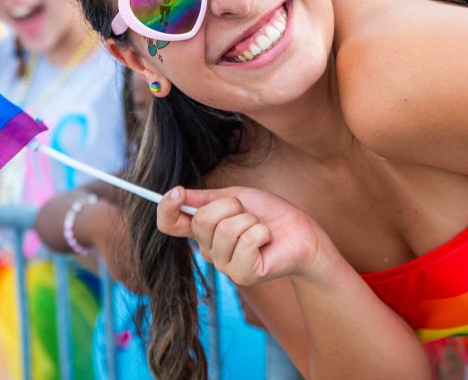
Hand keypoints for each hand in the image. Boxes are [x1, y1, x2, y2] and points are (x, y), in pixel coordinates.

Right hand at [158, 186, 330, 286]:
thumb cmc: (268, 214)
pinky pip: (246, 241)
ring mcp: (224, 266)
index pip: (169, 224)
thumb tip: (178, 193)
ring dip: (250, 220)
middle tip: (247, 213)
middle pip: (202, 220)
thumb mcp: (235, 197)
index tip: (178, 192)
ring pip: (226, 229)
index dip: (166, 208)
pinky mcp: (243, 275)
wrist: (300, 232)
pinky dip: (262, 232)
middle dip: (231, 206)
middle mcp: (209, 251)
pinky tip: (267, 240)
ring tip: (260, 228)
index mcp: (203, 231)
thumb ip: (206, 198)